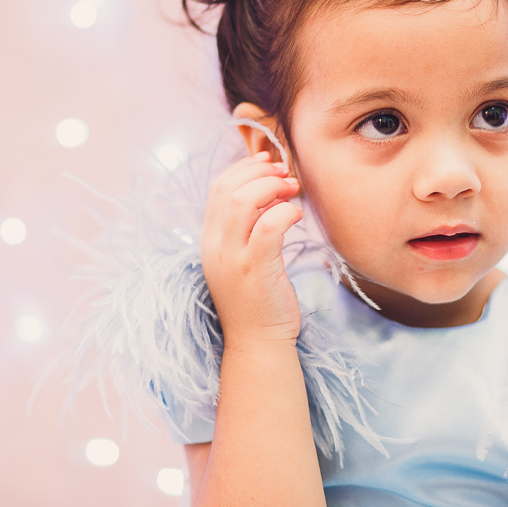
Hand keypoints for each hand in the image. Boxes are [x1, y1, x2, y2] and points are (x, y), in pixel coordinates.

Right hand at [200, 151, 303, 348]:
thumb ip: (248, 228)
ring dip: (271, 187)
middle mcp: (214, 247)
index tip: (268, 162)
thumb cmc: (259, 300)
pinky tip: (297, 215)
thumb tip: (270, 194)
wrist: (258, 344)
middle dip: (259, 172)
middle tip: (286, 174)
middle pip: (227, 189)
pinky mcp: (254, 270)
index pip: (217, 188)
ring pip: (241, 202)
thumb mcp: (244, 259)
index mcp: (209, 241)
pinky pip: (267, 226)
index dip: (243, 168)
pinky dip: (284, 212)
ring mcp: (232, 259)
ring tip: (293, 189)